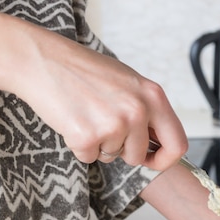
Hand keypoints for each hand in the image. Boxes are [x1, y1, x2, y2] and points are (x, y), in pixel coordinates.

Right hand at [0, 6, 186, 169]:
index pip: (177, 144)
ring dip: (99, 144)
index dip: (164, 158)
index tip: (151, 159)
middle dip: (123, 151)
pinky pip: (89, 157)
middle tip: (104, 127)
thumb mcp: (129, 83)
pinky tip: (72, 120)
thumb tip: (161, 143)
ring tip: (86, 115)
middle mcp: (138, 111)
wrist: (42, 60)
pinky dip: (79, 146)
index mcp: (153, 96)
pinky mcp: (87, 136)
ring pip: (113, 156)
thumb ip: (149, 110)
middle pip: (139, 155)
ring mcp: (113, 124)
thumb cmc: (83, 70)